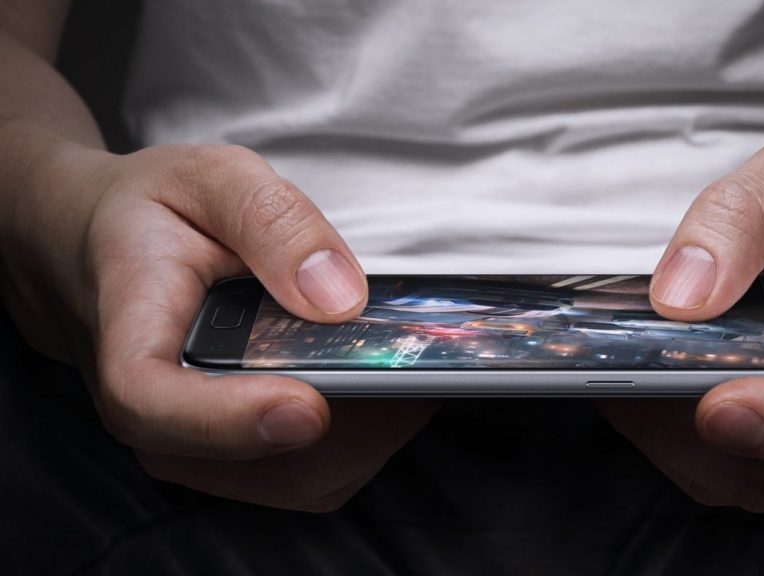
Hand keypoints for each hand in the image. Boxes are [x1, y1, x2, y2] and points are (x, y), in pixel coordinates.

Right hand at [1, 143, 438, 510]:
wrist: (97, 247)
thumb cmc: (150, 214)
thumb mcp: (208, 177)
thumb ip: (272, 222)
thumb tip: (338, 296)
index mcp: (129, 339)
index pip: (153, 404)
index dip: (230, 420)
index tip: (306, 404)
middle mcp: (155, 415)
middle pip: (259, 463)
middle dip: (358, 422)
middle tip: (420, 360)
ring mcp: (197, 446)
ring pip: (303, 479)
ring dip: (375, 431)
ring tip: (415, 364)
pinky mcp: (237, 455)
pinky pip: (316, 471)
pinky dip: (368, 436)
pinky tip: (391, 379)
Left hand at [597, 136, 763, 511]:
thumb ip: (740, 216)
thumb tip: (679, 297)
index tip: (719, 406)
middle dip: (683, 424)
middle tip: (615, 367)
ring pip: (739, 477)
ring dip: (662, 433)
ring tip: (615, 369)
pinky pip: (719, 469)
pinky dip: (663, 436)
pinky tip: (633, 383)